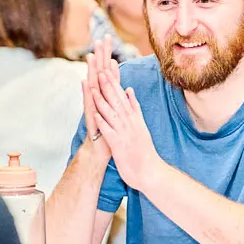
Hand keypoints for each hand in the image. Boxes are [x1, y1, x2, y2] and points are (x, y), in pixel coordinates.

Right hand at [83, 37, 119, 158]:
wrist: (100, 150)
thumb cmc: (109, 130)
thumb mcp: (116, 109)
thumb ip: (116, 93)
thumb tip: (118, 78)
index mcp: (105, 95)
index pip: (107, 70)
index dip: (107, 54)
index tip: (108, 38)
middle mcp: (97, 97)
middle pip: (99, 72)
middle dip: (100, 55)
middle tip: (100, 39)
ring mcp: (93, 106)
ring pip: (92, 84)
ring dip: (91, 70)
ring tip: (91, 55)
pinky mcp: (91, 117)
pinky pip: (89, 103)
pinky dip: (87, 93)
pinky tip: (85, 82)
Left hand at [90, 71, 161, 190]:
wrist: (149, 172)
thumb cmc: (143, 151)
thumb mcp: (140, 125)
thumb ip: (134, 108)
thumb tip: (129, 90)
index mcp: (134, 118)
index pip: (122, 97)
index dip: (113, 84)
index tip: (106, 70)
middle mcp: (130, 123)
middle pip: (117, 102)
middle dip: (107, 87)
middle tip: (99, 72)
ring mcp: (125, 134)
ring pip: (112, 114)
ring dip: (102, 101)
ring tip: (93, 89)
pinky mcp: (119, 145)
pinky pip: (110, 132)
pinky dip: (103, 122)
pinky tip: (95, 114)